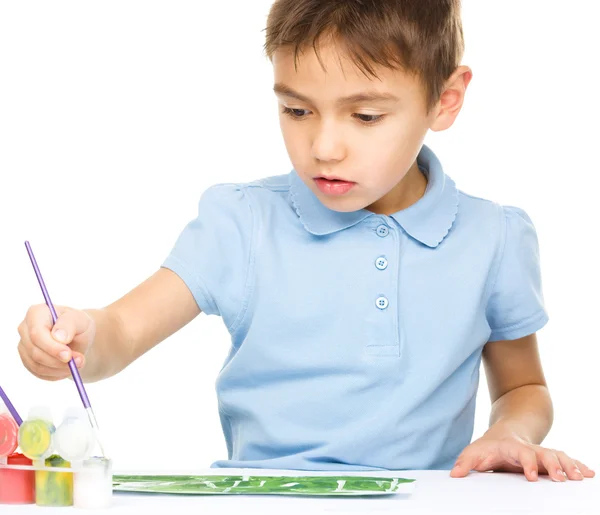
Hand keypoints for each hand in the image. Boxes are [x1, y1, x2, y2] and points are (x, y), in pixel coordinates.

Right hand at [18, 304, 95, 380]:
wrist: (79, 338)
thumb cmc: (78, 325)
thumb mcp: (80, 319)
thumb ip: (69, 324)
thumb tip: (58, 337)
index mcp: (36, 313)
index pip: (36, 334)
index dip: (51, 347)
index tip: (68, 355)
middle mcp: (25, 329)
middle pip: (35, 352)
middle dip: (58, 360)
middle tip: (80, 361)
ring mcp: (24, 346)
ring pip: (37, 365)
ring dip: (60, 368)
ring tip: (78, 363)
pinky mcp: (28, 361)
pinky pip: (39, 373)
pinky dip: (56, 373)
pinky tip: (68, 367)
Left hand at [450, 431, 595, 481]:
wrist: (503, 434)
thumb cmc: (488, 447)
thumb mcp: (474, 453)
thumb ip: (465, 463)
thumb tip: (455, 475)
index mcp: (511, 447)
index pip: (522, 453)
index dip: (528, 463)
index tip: (532, 477)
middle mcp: (530, 448)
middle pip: (545, 453)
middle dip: (555, 465)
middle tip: (563, 480)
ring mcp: (541, 453)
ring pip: (559, 456)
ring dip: (570, 466)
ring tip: (581, 478)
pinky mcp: (549, 459)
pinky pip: (566, 460)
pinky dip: (578, 465)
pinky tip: (589, 474)